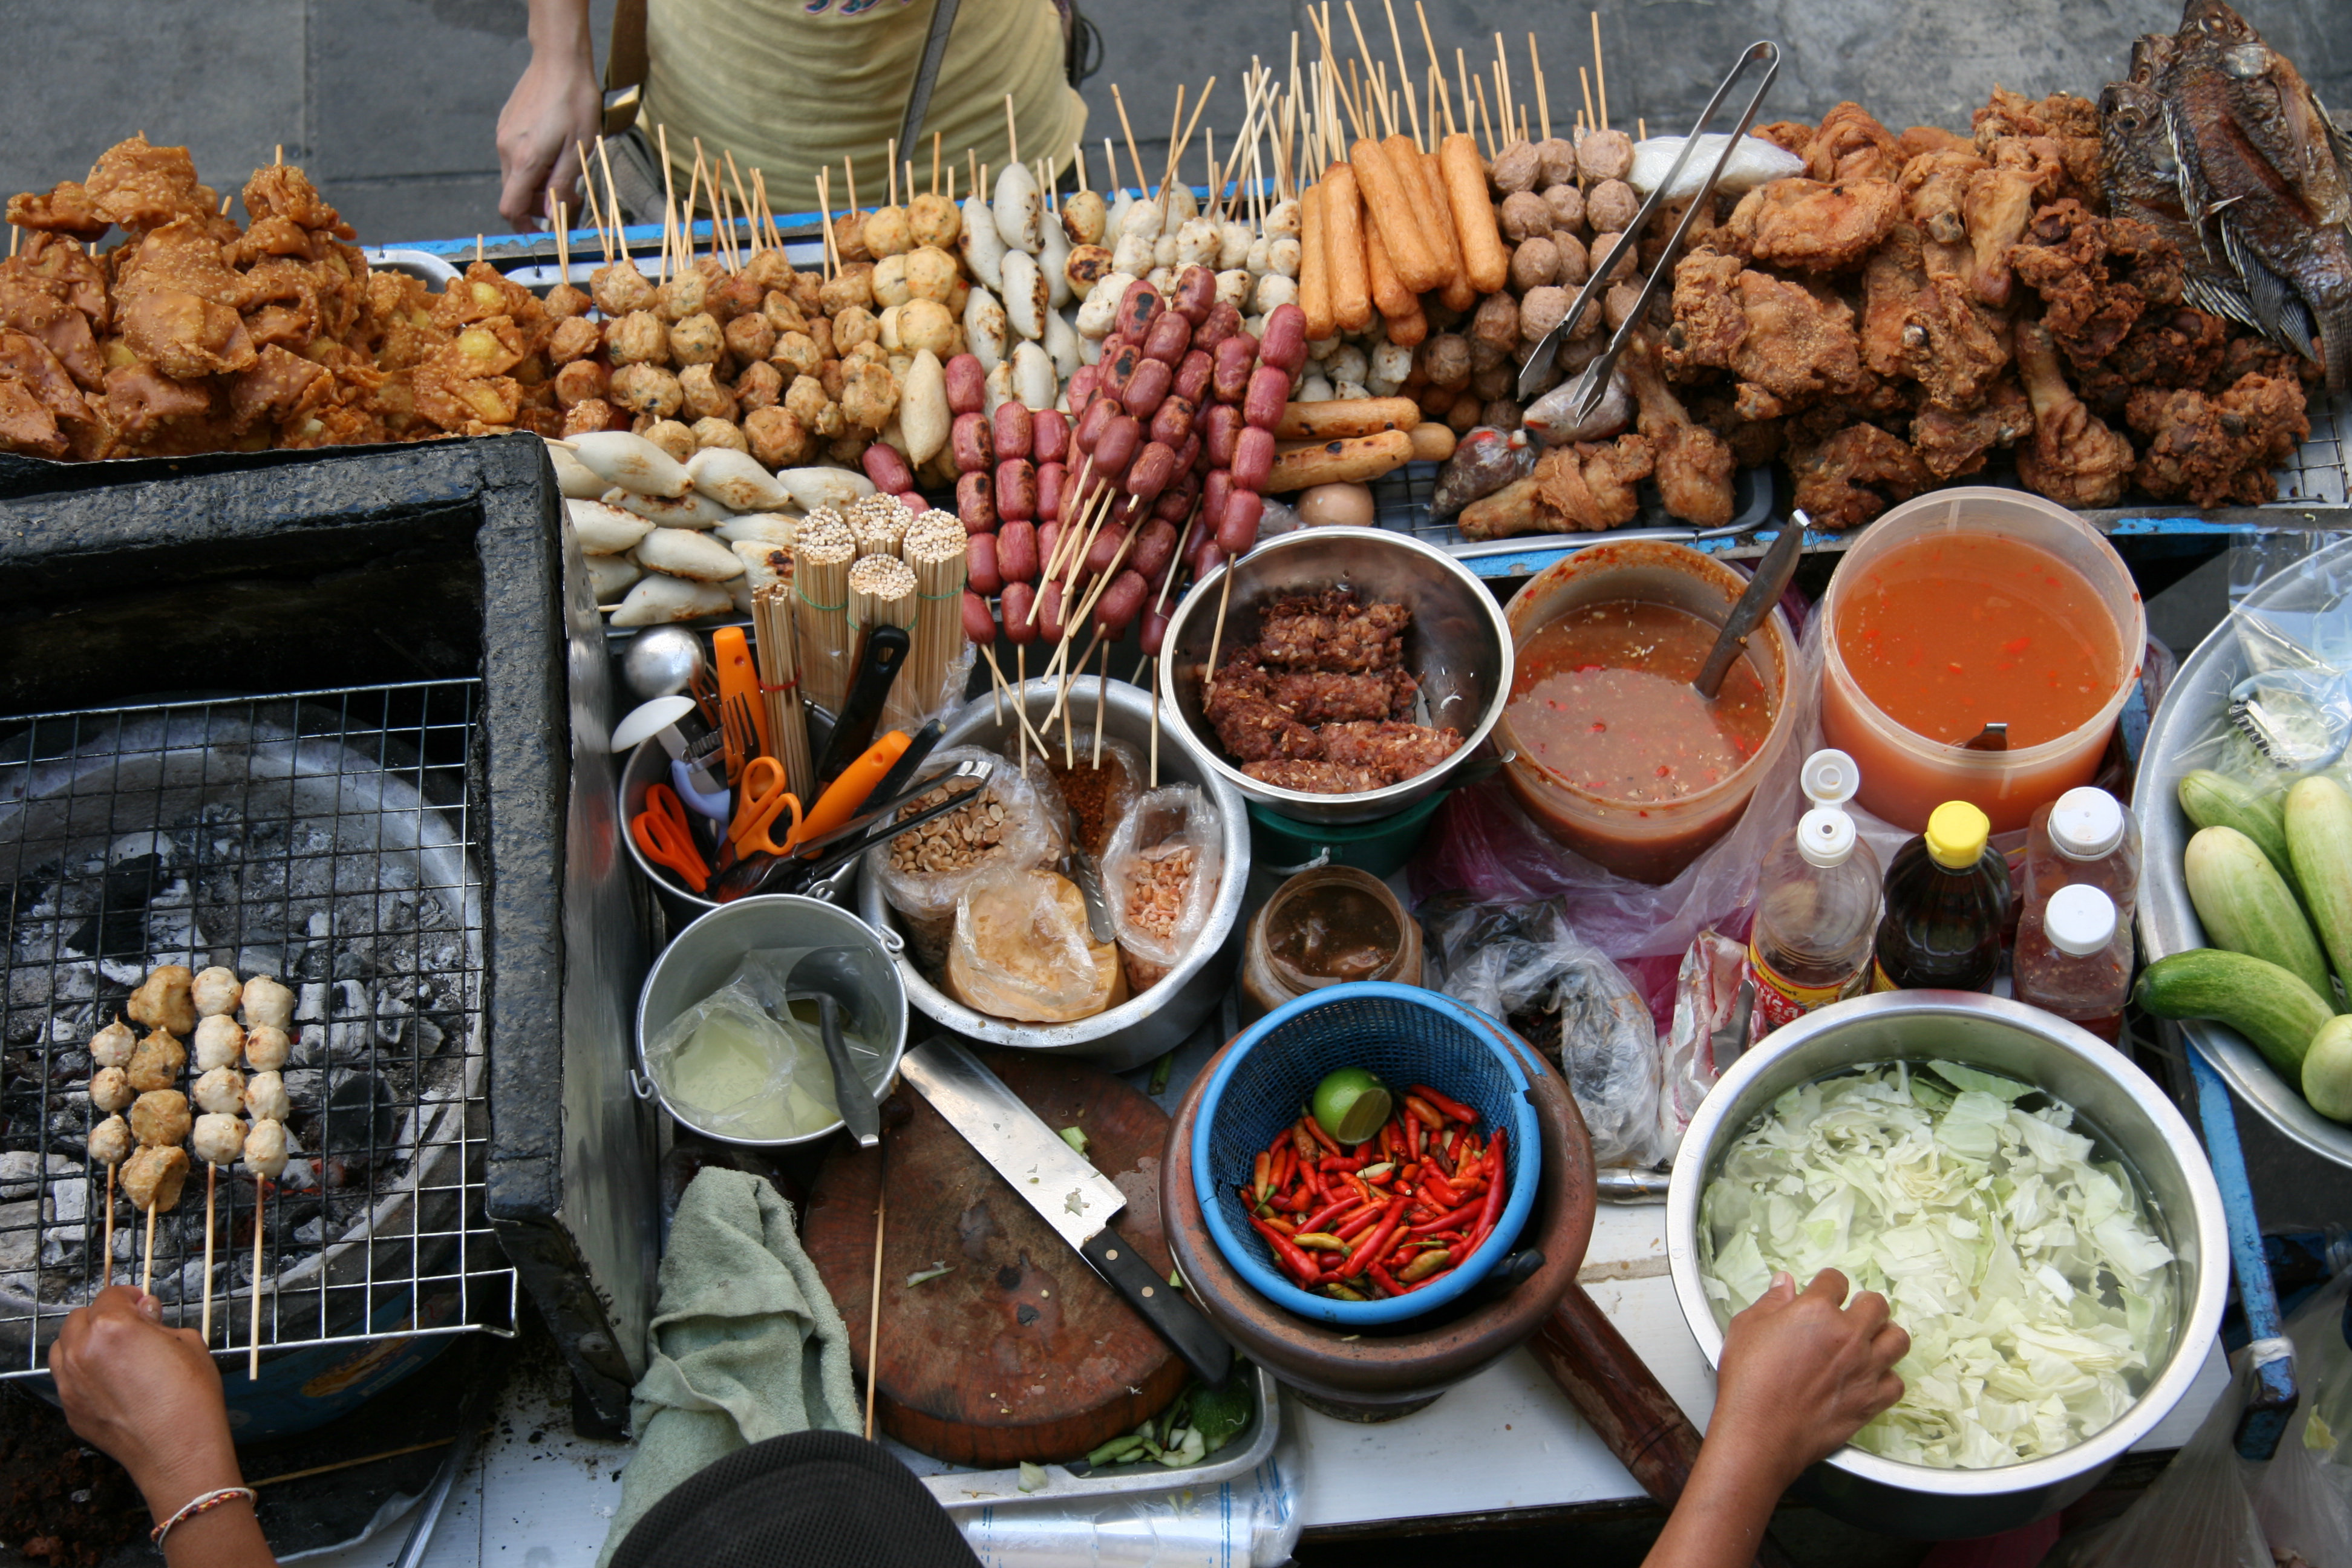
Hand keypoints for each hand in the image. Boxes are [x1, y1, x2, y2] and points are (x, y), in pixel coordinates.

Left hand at [50, 1288, 241, 1518]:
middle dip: (103, 1316)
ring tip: (110, 1351)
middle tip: (129, 1326)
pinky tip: (109, 1380)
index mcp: (113, 1328)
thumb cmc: (189, 1398)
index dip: (129, 1296)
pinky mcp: (71, 1409)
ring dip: (83, 1341)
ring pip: (63, 1347)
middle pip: (79, 1318)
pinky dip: (81, 1371)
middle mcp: (83, 1352)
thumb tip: (144, 1313)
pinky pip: (66, 1378)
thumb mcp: (188, 1343)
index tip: (141, 1302)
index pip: (110, 1296)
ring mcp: (71, 1383)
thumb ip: (158, 1323)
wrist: (178, 1450)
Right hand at [496, 0, 599, 230]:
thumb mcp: (578, 149)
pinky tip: (553, 151)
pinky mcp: (506, 124)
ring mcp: (503, 135)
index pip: (510, 207)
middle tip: (568, 197)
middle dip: (538, 204)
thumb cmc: (575, 103)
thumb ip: (562, 184)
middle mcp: (506, 150)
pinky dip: (531, 164)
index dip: (524, 225)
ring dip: (536, 183)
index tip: (542, 230)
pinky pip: (515, 155)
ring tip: (564, 172)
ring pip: (515, 175)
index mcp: (524, 160)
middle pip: (514, 193)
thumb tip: (552, 216)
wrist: (559, 61)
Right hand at [1710, 1269, 1907, 1490]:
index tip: (1825, 1292)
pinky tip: (1869, 1378)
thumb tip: (1784, 1282)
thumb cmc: (1748, 1380)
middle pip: (1877, 1305)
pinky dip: (1886, 1378)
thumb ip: (1770, 1301)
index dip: (1828, 1285)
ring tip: (1869, 1341)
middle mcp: (1849, 1335)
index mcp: (1817, 1310)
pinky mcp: (1871, 1401)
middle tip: (1852, 1314)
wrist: (1760, 1432)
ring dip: (1884, 1336)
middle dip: (1864, 1304)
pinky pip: (1896, 1382)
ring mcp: (1865, 1369)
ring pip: (1898, 1340)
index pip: (1835, 1281)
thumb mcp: (1746, 1328)